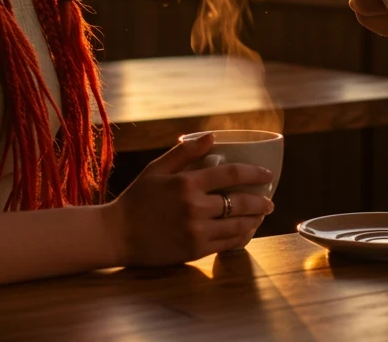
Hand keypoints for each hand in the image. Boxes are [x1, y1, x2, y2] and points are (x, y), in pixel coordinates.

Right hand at [109, 134, 274, 265]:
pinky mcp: (194, 250)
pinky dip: (241, 237)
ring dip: (254, 220)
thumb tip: (212, 137)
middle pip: (239, 202)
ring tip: (261, 216)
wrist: (117, 234)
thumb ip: (185, 152)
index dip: (253, 173)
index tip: (267, 175)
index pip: (230, 174)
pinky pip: (226, 244)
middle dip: (260, 201)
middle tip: (270, 201)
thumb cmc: (137, 198)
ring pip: (237, 225)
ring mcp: (196, 231)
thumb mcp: (157, 169)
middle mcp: (195, 207)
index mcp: (187, 183)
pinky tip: (245, 232)